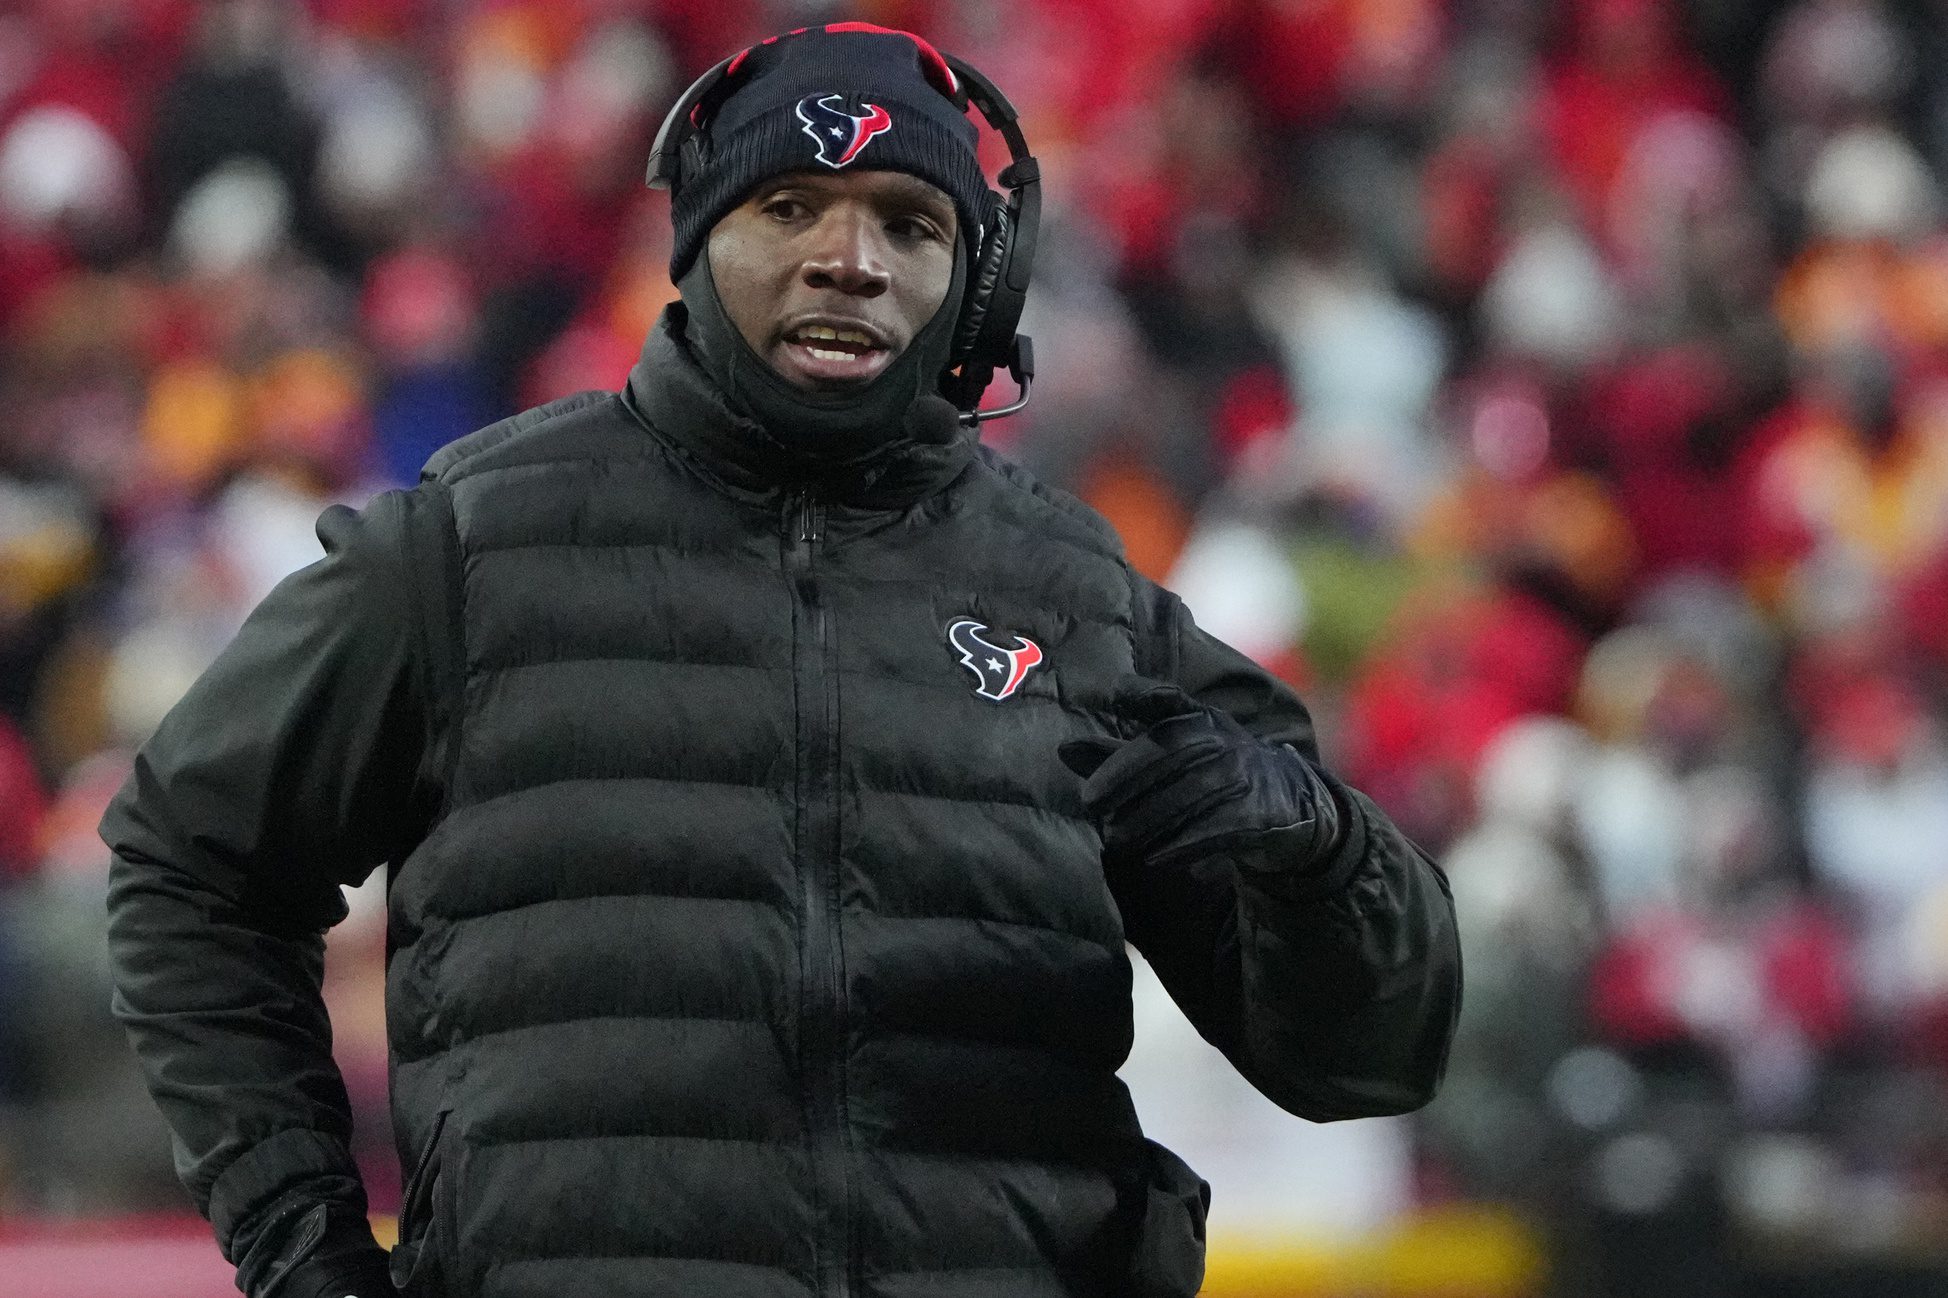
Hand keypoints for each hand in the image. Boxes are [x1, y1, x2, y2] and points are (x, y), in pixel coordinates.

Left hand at [1057, 676, 1341, 874]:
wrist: (1287, 803)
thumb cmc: (1210, 773)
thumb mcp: (1170, 759)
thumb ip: (1116, 756)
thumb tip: (1063, 750)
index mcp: (1201, 719)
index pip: (1167, 704)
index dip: (1145, 694)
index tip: (1116, 694)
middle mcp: (1225, 741)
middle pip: (1171, 752)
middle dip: (1126, 776)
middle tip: (1090, 802)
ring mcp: (1245, 776)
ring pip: (1192, 795)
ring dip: (1149, 818)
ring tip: (1115, 838)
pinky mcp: (1259, 816)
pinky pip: (1219, 830)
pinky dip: (1185, 845)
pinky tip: (1154, 859)